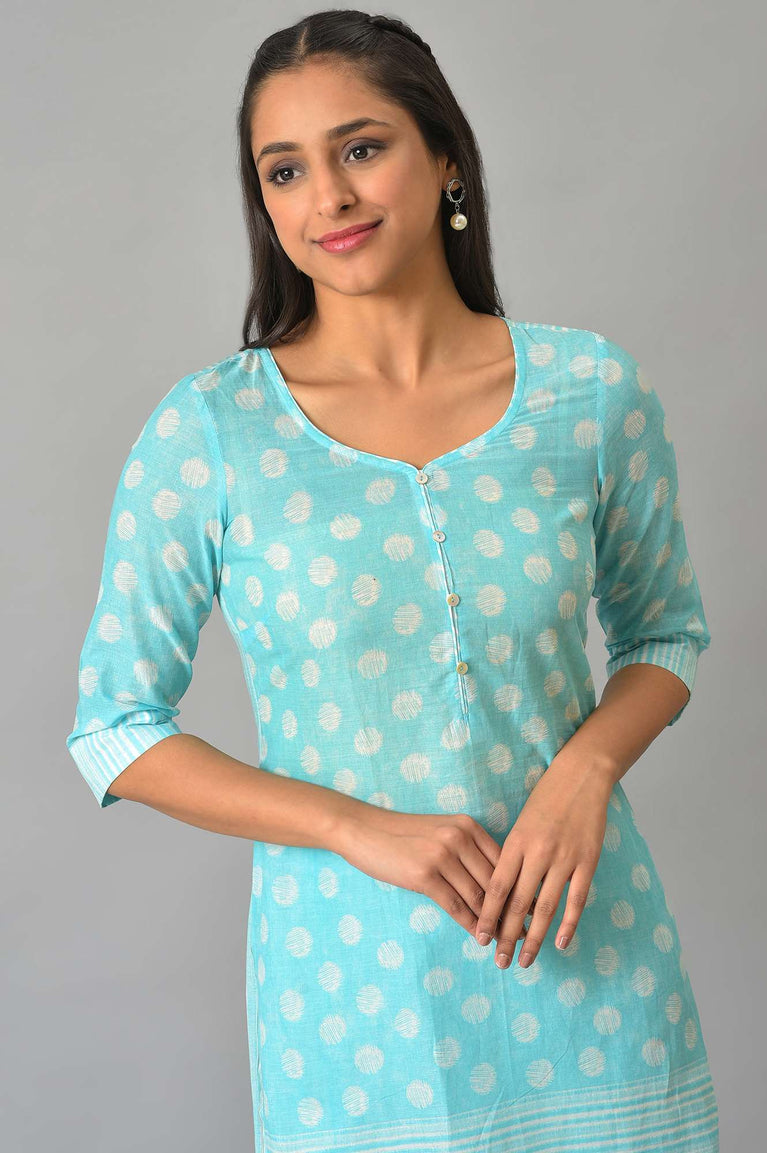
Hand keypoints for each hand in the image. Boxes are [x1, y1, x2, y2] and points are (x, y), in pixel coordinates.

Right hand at [337, 808, 524, 941]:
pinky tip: (479, 938)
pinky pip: (456, 906)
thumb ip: (468, 852)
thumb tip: (495, 886)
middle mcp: (459, 837)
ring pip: (478, 897)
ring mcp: (441, 855)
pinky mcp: (424, 876)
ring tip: (506, 942)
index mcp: (468, 825)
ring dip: (493, 924)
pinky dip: (471, 925)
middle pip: (496, 881)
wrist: (364, 829)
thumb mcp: (441, 832)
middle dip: (512, 910)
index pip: (504, 861)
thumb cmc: (403, 835)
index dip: (520, 888)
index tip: (534, 910)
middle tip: (526, 933)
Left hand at [474, 757, 612, 968]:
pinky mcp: (587, 862)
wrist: (580, 777)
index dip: (487, 915)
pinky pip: (576, 900)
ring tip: (525, 960)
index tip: (479, 938)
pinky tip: (560, 943)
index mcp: (516, 842)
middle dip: (506, 935)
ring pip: (545, 907)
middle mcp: (538, 852)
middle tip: (499, 961)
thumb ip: (513, 857)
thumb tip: (502, 895)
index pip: (497, 888)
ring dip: (534, 938)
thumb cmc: (545, 801)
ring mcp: (564, 858)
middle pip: (518, 903)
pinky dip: (568, 924)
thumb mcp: (520, 824)